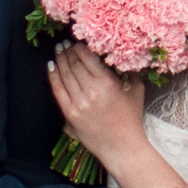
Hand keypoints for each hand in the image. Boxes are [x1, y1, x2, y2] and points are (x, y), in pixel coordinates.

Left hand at [47, 44, 150, 176]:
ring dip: (60, 60)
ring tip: (58, 50)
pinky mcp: (71, 114)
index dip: (80, 47)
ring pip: (65, 75)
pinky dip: (53, 77)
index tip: (78, 40)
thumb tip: (122, 57)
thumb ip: (130, 72)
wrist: (122, 146)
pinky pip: (58, 91)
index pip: (88, 58)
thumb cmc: (131, 118)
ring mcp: (79, 103)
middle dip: (68, 51)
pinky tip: (51, 66)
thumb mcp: (137, 90)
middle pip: (74, 65)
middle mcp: (91, 91)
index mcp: (108, 83)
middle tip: (64, 42)